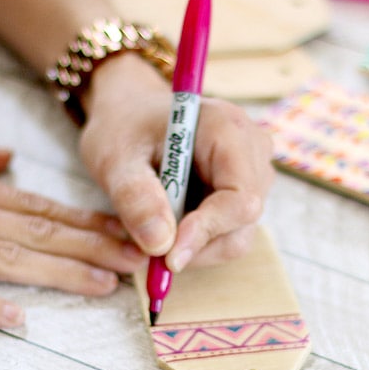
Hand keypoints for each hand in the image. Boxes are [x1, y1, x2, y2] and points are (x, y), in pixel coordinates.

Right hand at [0, 127, 145, 326]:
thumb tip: (4, 157)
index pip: (34, 205)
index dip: (82, 219)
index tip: (120, 228)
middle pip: (36, 231)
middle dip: (91, 246)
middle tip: (136, 261)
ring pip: (9, 259)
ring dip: (60, 273)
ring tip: (104, 285)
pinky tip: (22, 322)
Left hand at [79, 53, 274, 271]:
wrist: (131, 113)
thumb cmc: (123, 128)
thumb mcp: (115, 159)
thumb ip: (135, 198)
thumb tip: (160, 245)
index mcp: (227, 129)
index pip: (239, 197)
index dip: (207, 231)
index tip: (168, 256)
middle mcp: (252, 149)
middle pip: (242, 221)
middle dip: (196, 244)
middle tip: (150, 251)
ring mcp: (253, 171)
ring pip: (236, 235)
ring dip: (194, 246)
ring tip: (151, 232)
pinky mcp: (243, 191)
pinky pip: (228, 233)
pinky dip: (195, 241)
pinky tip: (166, 225)